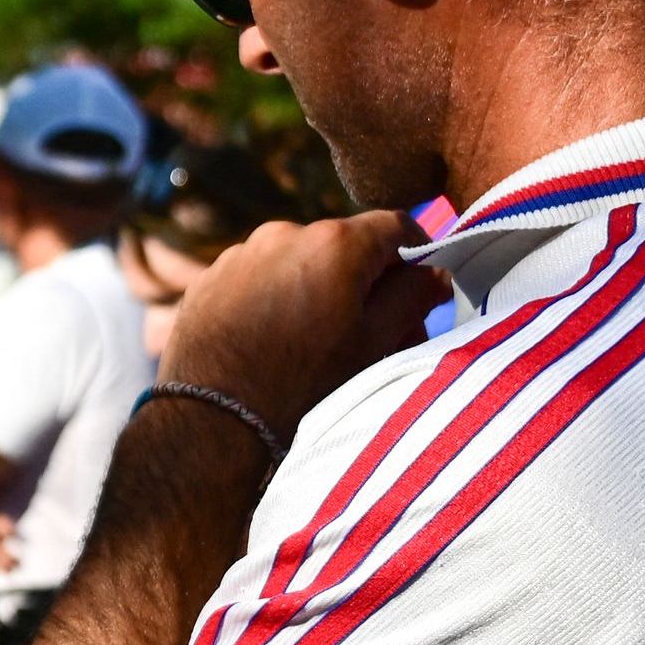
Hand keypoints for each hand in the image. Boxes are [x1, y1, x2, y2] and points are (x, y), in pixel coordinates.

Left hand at [159, 213, 443, 430]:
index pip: (396, 226)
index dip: (417, 254)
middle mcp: (285, 233)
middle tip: (378, 332)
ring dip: (320, 289)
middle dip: (368, 282)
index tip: (421, 287)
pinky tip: (276, 340)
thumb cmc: (304, 383)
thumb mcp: (373, 344)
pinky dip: (277, 297)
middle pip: (346, 245)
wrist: (213, 417)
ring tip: (320, 341)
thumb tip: (434, 273)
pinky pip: (259, 277)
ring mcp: (242, 253)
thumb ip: (412, 298)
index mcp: (335, 243)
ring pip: (300, 261)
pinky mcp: (210, 277)